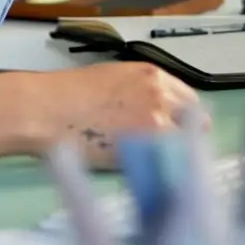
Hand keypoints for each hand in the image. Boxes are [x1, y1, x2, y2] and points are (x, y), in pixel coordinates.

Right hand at [0, 63, 200, 168]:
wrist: (46, 109)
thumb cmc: (69, 93)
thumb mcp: (114, 78)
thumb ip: (143, 92)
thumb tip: (159, 109)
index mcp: (153, 76)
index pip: (191, 101)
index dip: (184, 118)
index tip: (177, 130)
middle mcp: (162, 95)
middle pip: (198, 123)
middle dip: (186, 136)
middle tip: (167, 149)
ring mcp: (157, 121)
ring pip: (186, 145)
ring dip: (174, 152)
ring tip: (152, 160)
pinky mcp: (146, 147)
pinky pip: (168, 161)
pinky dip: (161, 166)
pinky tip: (143, 168)